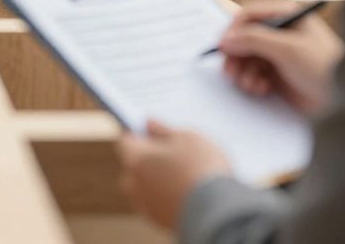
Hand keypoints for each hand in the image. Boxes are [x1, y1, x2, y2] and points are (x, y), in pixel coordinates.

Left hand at [117, 120, 232, 231]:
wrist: (218, 213)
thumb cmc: (202, 168)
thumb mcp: (187, 138)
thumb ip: (163, 129)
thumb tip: (148, 123)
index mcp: (135, 159)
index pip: (125, 141)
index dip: (139, 134)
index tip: (153, 131)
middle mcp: (134, 183)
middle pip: (133, 166)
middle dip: (148, 158)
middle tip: (174, 152)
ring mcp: (146, 205)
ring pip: (145, 186)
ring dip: (157, 179)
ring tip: (185, 173)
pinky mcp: (160, 220)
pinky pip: (158, 202)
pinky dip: (167, 195)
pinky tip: (188, 191)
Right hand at [218, 0, 344, 115]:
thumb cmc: (324, 67)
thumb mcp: (288, 48)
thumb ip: (254, 40)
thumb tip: (225, 40)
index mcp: (288, 18)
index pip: (250, 15)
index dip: (234, 29)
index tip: (223, 46)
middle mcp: (281, 34)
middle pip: (244, 38)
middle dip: (236, 55)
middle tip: (230, 71)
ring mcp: (279, 56)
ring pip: (246, 59)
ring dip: (243, 72)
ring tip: (251, 84)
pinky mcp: (278, 76)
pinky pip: (253, 75)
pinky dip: (252, 83)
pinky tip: (262, 89)